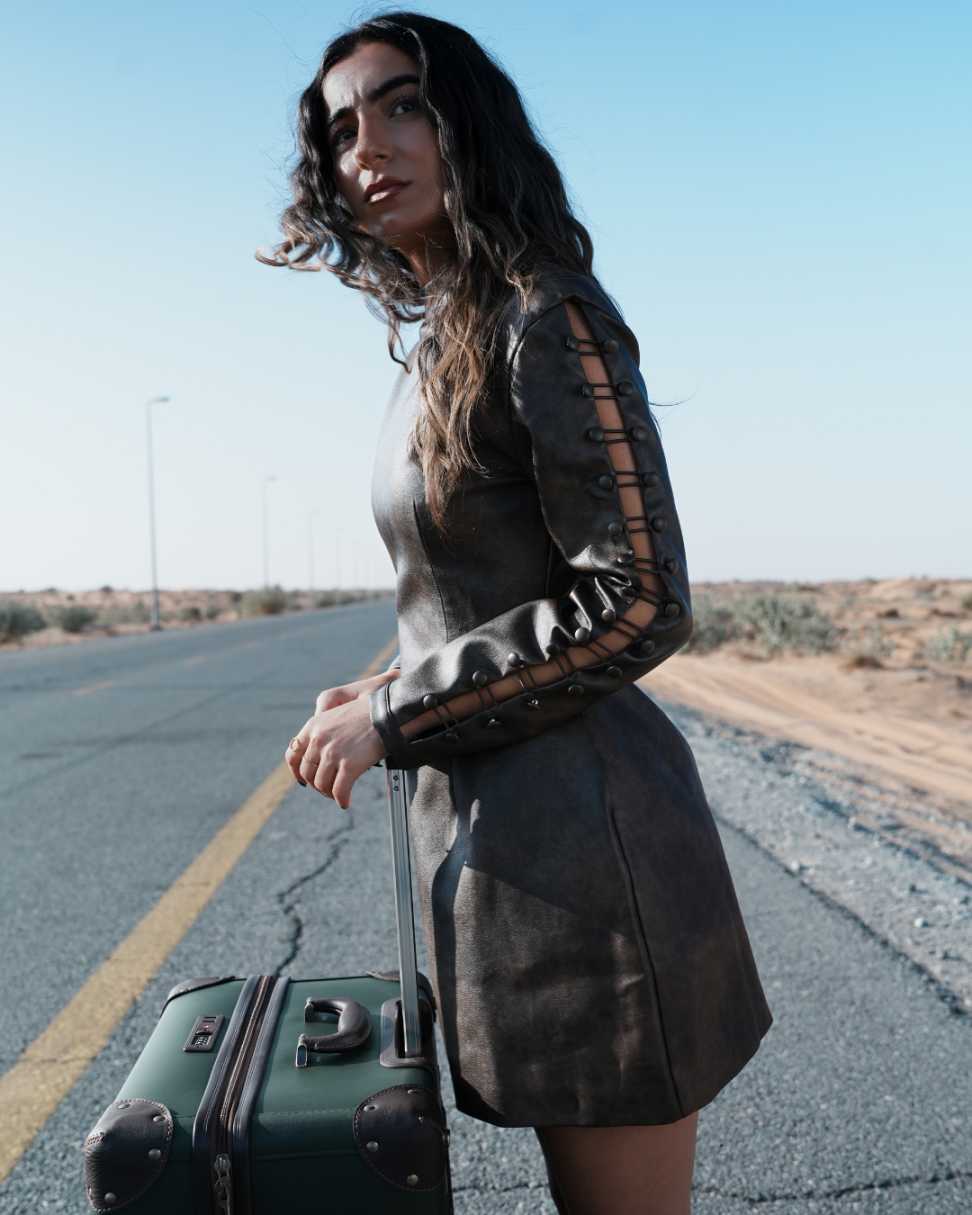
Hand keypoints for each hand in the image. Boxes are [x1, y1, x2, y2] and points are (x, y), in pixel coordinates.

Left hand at [284, 668, 399, 807]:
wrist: (389, 711)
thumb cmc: (369, 710)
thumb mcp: (337, 712)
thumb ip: (323, 730)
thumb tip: (317, 753)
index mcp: (314, 725)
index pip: (293, 754)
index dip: (296, 771)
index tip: (303, 780)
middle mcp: (319, 740)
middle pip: (307, 772)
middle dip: (316, 784)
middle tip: (326, 788)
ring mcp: (333, 753)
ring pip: (321, 784)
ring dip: (329, 793)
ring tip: (337, 794)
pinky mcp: (349, 765)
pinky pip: (339, 791)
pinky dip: (342, 800)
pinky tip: (345, 802)